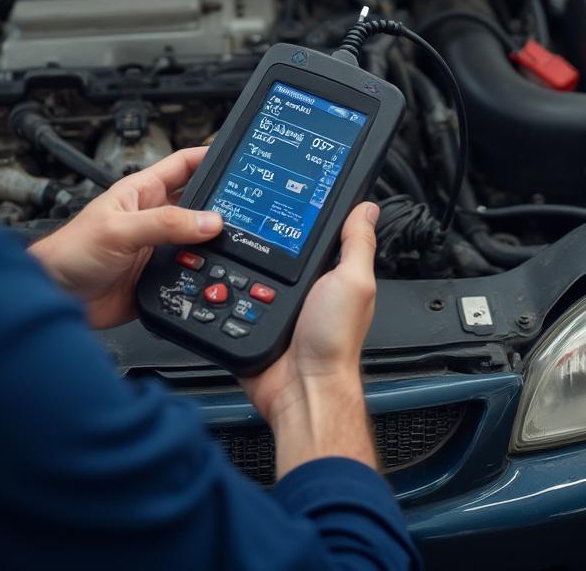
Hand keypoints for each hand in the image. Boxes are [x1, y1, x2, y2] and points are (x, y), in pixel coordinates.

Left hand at [29, 148, 221, 328]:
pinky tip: (215, 276)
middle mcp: (154, 217)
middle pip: (199, 203)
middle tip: (248, 209)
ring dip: (215, 245)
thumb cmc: (70, 251)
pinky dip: (204, 275)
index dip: (210, 156)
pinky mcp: (159, 277)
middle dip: (222, 204)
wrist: (55, 297)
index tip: (238, 157)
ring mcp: (158, 248)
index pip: (184, 164)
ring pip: (199, 241)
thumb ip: (165, 224)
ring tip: (236, 244)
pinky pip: (191, 273)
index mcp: (143, 192)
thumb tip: (209, 220)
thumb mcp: (119, 230)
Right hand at [241, 202, 379, 476]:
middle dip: (259, 239)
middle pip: (274, 249)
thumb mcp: (353, 283)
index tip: (283, 194)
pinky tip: (219, 280)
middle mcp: (302, 289)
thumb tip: (366, 208)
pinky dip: (224, 290)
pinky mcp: (250, 320)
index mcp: (329, 275)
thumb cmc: (334, 344)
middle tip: (245, 220)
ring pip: (248, 269)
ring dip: (237, 265)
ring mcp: (274, 304)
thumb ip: (357, 245)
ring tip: (227, 246)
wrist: (301, 391)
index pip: (313, 234)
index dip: (300, 216)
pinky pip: (231, 296)